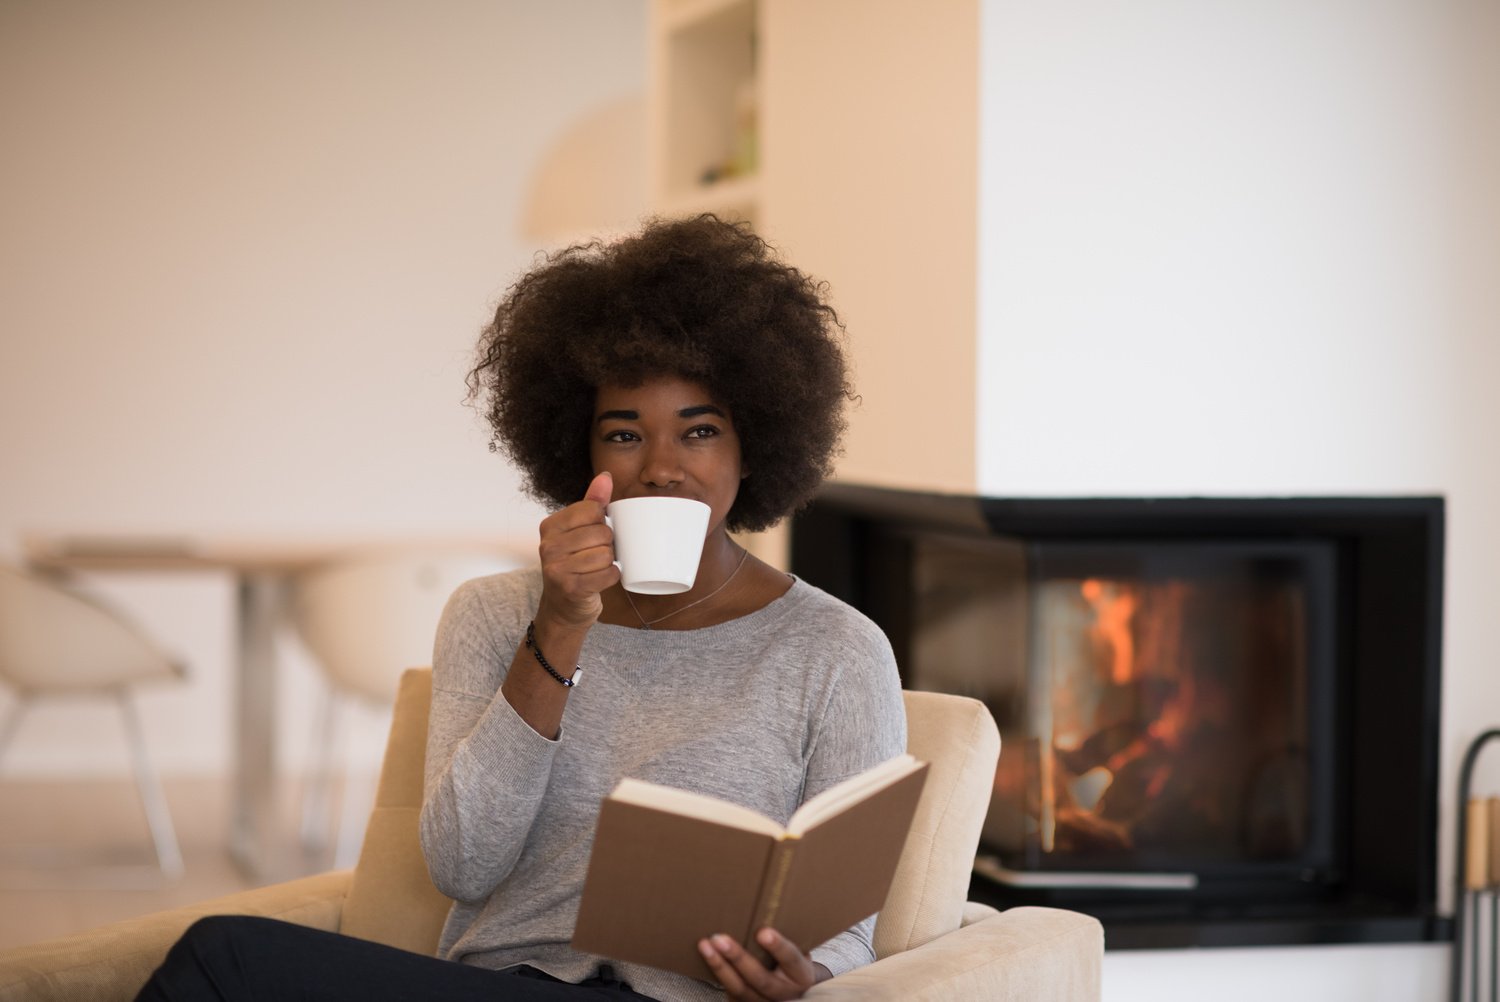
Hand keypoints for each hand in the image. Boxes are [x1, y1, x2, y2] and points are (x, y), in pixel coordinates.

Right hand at [534, 472, 618, 629]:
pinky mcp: (570, 588)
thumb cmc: (575, 564)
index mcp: (550, 526)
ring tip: (597, 567)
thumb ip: (592, 502)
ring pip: (606, 555)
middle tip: (596, 555)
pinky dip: (611, 577)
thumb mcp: (579, 531)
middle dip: (608, 545)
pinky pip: (608, 574)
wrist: (563, 607)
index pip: (592, 510)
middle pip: (602, 533)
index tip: (593, 535)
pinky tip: (600, 579)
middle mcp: (548, 546)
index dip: (602, 523)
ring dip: (609, 562)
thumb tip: (605, 477)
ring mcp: (556, 568)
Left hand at [697, 928, 829, 1000]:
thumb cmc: (793, 961)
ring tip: (705, 945)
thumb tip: (768, 902)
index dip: (778, 947)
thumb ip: (789, 935)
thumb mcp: (800, 949)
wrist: (793, 992)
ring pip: (739, 989)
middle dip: (738, 958)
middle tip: (719, 938)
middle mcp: (784, 994)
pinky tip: (706, 957)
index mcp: (801, 975)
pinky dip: (717, 974)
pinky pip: (730, 992)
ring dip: (720, 966)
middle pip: (760, 979)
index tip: (763, 932)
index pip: (791, 959)